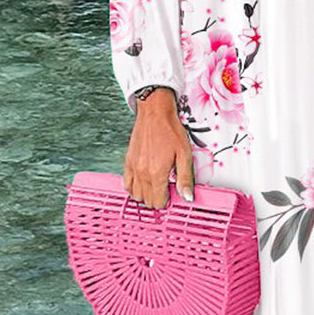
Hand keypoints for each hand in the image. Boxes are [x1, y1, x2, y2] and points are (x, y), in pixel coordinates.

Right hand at [123, 88, 194, 208]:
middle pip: (147, 201)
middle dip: (158, 199)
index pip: (159, 201)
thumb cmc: (170, 130)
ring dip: (146, 195)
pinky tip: (143, 182)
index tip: (173, 195)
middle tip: (166, 190)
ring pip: (135, 195)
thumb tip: (187, 197)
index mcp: (157, 173)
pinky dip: (134, 188)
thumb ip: (185, 178)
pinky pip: (126, 184)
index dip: (167, 201)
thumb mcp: (185, 154)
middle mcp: (142, 172)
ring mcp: (133, 167)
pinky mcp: (128, 161)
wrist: (155, 113)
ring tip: (156, 186)